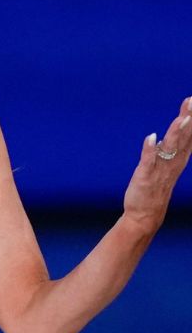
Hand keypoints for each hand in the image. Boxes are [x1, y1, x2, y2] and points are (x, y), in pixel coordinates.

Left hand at [122, 97, 190, 232]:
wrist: (145, 215)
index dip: (191, 118)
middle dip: (188, 119)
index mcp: (177, 159)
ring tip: (182, 117)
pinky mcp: (145, 176)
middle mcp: (172, 163)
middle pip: (183, 137)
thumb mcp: (165, 168)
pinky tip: (151, 137)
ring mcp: (159, 169)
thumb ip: (166, 152)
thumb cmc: (154, 190)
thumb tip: (164, 137)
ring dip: (176, 132)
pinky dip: (150, 149)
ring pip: (170, 147)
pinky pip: (149, 160)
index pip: (188, 135)